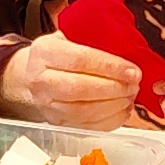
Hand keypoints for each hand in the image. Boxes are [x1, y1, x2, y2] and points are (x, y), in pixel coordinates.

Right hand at [0, 34, 142, 127]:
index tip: (132, 71)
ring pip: (83, 111)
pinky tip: (123, 110)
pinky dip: (110, 120)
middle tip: (134, 85)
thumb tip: (129, 46)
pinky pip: (86, 126)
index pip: (80, 60)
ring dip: (113, 106)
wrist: (31, 76)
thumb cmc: (57, 55)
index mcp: (45, 52)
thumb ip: (91, 41)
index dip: (110, 67)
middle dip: (114, 88)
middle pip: (80, 88)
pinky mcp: (56, 122)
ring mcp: (47, 105)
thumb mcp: (67, 37)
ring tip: (130, 96)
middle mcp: (41, 80)